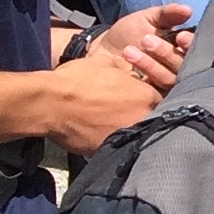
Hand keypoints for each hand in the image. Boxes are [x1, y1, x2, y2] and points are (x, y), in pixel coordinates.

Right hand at [38, 38, 170, 153]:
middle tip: (130, 115)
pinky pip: (122, 147)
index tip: (143, 101)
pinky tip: (108, 137)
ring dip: (135, 131)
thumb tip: (131, 71)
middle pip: (156, 119)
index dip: (152, 100)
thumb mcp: (105, 63)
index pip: (164, 100)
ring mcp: (130, 136)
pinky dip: (117, 142)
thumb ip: (126, 68)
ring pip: (141, 135)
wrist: (50, 104)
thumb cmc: (77, 80)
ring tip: (118, 127)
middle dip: (148, 117)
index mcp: (147, 96)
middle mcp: (144, 118)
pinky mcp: (112, 150)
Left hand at [92, 4, 194, 91]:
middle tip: (147, 40)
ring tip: (129, 51)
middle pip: (184, 65)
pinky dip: (147, 80)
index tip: (180, 37)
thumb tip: (188, 10)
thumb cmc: (128, 34)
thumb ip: (168, 13)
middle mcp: (179, 67)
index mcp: (181, 48)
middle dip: (167, 53)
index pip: (196, 49)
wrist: (101, 52)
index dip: (190, 44)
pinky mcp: (154, 98)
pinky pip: (157, 93)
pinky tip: (134, 72)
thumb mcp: (148, 18)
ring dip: (152, 65)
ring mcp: (167, 84)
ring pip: (170, 79)